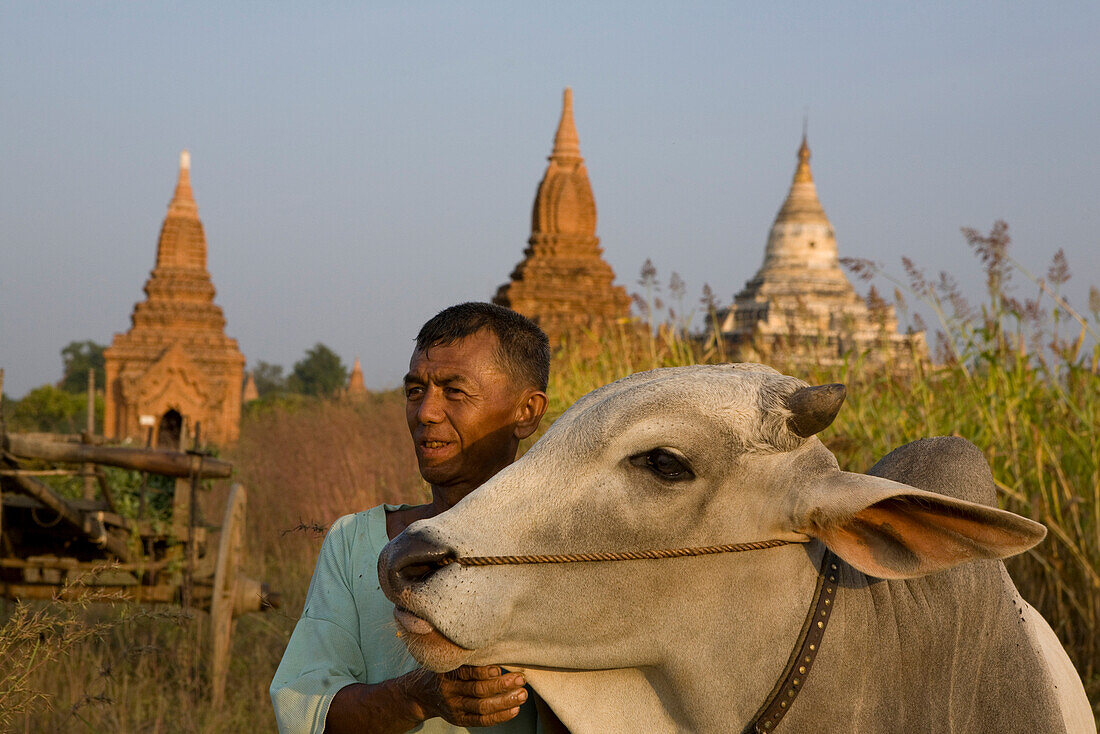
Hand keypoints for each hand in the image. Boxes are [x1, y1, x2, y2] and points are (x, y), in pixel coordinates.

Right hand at [406, 665, 528, 726]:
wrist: (422, 694)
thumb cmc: (445, 672)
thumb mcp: (450, 660)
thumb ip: (470, 658)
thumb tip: (501, 651)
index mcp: (448, 673)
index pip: (467, 672)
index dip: (484, 671)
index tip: (500, 667)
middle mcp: (450, 691)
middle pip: (477, 690)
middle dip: (501, 685)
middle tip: (520, 679)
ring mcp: (454, 708)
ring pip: (482, 707)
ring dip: (505, 701)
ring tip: (522, 695)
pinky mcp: (459, 719)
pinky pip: (482, 720)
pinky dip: (499, 716)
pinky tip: (514, 710)